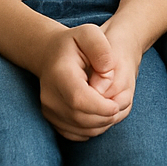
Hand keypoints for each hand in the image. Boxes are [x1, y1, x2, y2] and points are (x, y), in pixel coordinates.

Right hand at [37, 24, 133, 140]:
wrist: (50, 54)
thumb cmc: (74, 43)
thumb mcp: (90, 33)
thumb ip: (101, 48)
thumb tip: (107, 70)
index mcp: (59, 74)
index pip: (79, 99)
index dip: (100, 107)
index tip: (116, 105)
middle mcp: (49, 95)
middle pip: (79, 117)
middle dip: (103, 117)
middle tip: (118, 107)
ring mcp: (48, 109)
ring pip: (78, 129)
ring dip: (100, 125)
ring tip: (111, 110)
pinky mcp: (51, 119)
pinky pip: (74, 133)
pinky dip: (91, 129)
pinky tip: (100, 116)